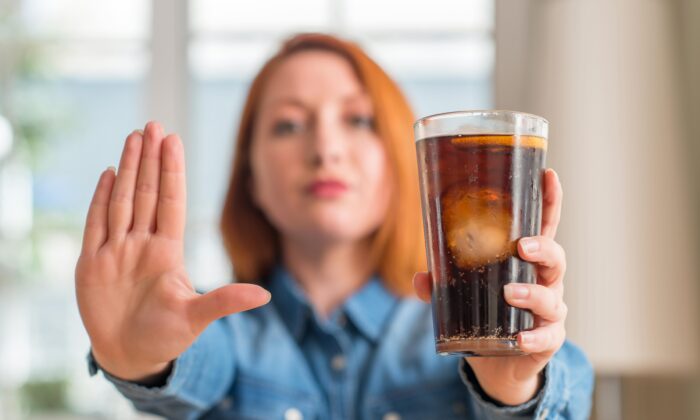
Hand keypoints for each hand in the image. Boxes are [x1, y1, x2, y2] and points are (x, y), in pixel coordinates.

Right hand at [75, 122, 270, 381]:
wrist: (130, 355)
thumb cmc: (166, 336)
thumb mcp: (196, 318)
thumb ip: (225, 302)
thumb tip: (265, 297)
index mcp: (168, 251)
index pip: (171, 202)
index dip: (171, 171)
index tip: (174, 140)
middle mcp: (142, 244)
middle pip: (146, 193)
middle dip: (149, 159)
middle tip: (153, 124)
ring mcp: (116, 250)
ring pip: (122, 200)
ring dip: (127, 169)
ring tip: (133, 137)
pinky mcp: (92, 263)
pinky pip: (96, 224)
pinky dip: (100, 199)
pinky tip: (108, 172)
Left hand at [413, 168, 566, 404]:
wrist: (500, 362)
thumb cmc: (486, 313)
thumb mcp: (461, 293)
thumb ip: (441, 283)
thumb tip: (420, 277)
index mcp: (526, 261)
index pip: (543, 226)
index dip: (549, 200)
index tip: (548, 174)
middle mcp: (544, 281)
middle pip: (555, 257)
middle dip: (543, 248)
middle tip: (522, 246)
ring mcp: (549, 310)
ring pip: (551, 297)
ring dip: (532, 293)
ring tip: (510, 291)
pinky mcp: (547, 339)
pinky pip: (546, 337)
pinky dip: (533, 337)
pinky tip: (520, 338)